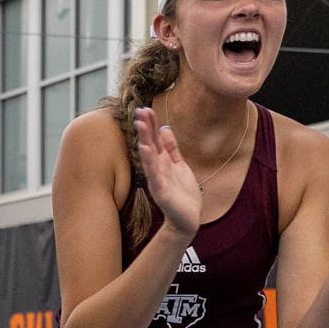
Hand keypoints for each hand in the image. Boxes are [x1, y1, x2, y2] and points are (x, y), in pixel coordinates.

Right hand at [133, 108, 202, 236]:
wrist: (188, 219)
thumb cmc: (183, 194)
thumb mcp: (179, 166)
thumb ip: (172, 149)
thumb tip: (165, 128)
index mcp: (162, 162)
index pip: (155, 139)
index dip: (151, 124)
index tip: (146, 108)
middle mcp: (157, 169)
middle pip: (150, 145)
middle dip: (145, 128)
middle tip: (140, 110)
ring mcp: (158, 180)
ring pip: (150, 157)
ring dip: (145, 141)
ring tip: (141, 125)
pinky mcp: (162, 192)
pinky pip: (154, 175)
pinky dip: (149, 163)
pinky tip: (145, 150)